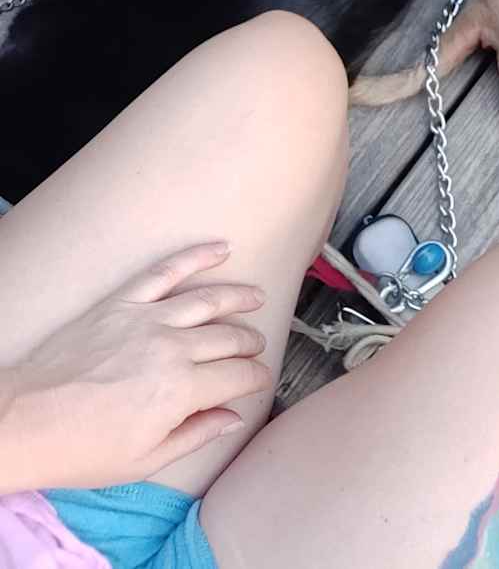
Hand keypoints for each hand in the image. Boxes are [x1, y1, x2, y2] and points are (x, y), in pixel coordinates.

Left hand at [0, 242, 270, 492]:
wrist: (25, 420)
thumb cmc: (80, 449)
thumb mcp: (144, 461)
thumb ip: (195, 434)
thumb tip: (233, 418)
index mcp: (181, 391)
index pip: (237, 376)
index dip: (257, 378)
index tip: (262, 379)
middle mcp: (172, 349)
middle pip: (228, 338)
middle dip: (251, 343)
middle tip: (259, 346)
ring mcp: (147, 320)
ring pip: (208, 300)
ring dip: (238, 297)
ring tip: (257, 297)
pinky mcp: (123, 302)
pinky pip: (166, 272)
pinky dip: (196, 257)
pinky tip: (220, 249)